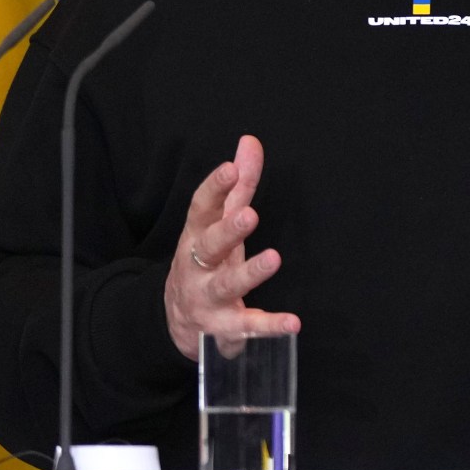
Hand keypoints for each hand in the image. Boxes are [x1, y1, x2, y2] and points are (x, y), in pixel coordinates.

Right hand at [162, 135, 298, 361]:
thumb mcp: (218, 224)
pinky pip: (246, 327)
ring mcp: (208, 298)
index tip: (230, 168)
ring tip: (273, 258)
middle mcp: (198, 266)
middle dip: (228, 231)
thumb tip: (250, 142)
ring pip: (226, 286)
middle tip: (250, 215)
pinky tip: (292, 322)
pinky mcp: (223, 328)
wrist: (176, 321)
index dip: (214, 188)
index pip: (201, 209)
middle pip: (209, 247)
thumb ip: (237, 186)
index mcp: (197, 236)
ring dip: (249, 273)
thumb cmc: (206, 261)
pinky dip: (269, 325)